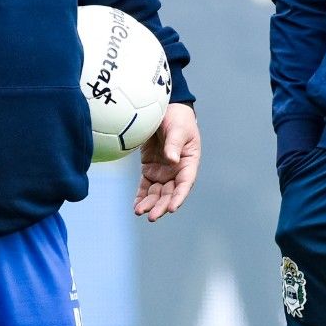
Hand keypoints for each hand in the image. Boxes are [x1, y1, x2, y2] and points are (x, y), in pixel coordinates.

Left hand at [135, 103, 199, 221]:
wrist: (164, 109)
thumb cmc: (177, 118)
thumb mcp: (178, 129)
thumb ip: (174, 144)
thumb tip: (172, 160)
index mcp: (189, 163)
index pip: (185, 184)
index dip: (179, 197)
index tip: (172, 208)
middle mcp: (177, 171)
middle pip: (170, 193)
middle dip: (162, 205)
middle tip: (152, 216)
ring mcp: (163, 171)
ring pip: (157, 193)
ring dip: (150, 204)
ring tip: (140, 212)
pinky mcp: (150, 169)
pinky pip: (146, 187)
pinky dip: (141, 197)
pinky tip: (136, 207)